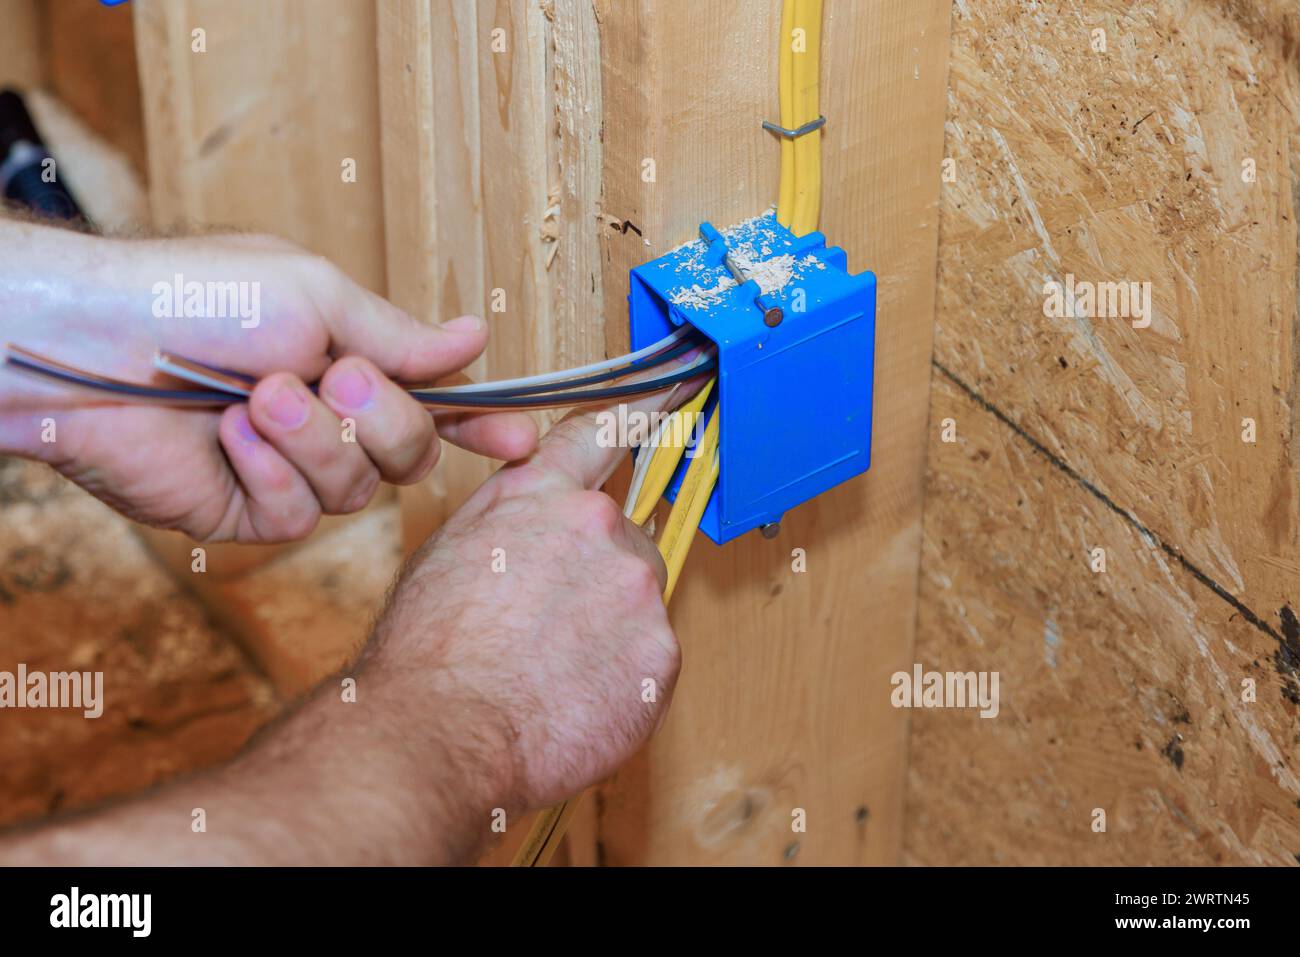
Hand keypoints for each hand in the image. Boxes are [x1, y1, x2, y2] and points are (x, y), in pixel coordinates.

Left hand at [0, 221, 536, 541]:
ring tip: (255, 395)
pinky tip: (227, 436)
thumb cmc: (194, 298)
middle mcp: (327, 420)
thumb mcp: (317, 295)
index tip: (523, 439)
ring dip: (313, 438)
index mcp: (350, 362)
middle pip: (411, 453)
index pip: (436, 404)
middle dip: (384, 417)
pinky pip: (297, 516)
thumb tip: (473, 338)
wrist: (92, 347)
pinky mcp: (245, 510)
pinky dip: (269, 471)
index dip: (482, 425)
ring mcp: (288, 469)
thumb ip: (400, 336)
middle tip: (338, 376)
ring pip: (357, 488)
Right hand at [365, 390, 683, 813]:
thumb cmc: (426, 652)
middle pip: (625, 540)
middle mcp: (598, 527)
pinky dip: (623, 680)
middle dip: (598, 577)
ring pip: (639, 603)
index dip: (641, 411)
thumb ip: (511, 517)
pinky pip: (651, 660)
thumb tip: (539, 517)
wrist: (437, 731)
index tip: (677, 392)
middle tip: (549, 626)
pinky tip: (573, 699)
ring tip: (551, 671)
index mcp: (541, 495)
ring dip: (610, 631)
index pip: (602, 435)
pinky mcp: (661, 654)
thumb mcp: (449, 550)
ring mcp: (636, 591)